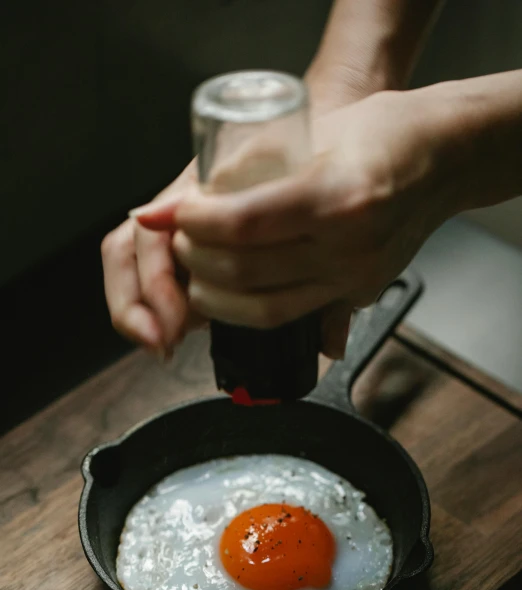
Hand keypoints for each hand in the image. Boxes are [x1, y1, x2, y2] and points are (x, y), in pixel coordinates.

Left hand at [100, 76, 377, 358]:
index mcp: (335, 194)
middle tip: (183, 241)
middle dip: (196, 260)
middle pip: (246, 272)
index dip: (196, 223)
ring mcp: (356, 278)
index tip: (180, 214)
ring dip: (216, 297)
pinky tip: (233, 294)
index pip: (242, 224)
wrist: (441, 159)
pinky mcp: (359, 296)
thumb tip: (164, 208)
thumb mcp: (306, 132)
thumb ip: (233, 169)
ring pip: (265, 310)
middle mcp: (349, 246)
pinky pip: (294, 317)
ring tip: (199, 273)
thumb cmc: (379, 133)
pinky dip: (250, 309)